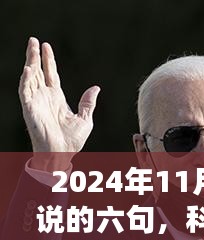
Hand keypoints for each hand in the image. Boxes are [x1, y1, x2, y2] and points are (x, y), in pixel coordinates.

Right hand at [18, 37, 99, 167]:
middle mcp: (45, 98)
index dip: (48, 61)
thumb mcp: (85, 119)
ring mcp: (36, 102)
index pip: (51, 75)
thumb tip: (96, 88)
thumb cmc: (72, 141)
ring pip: (30, 78)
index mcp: (57, 99)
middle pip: (39, 72)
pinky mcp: (29, 109)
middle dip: (36, 56)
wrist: (62, 154)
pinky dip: (26, 80)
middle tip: (34, 40)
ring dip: (30, 62)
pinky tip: (28, 69)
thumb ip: (88, 103)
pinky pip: (25, 92)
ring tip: (31, 48)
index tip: (47, 47)